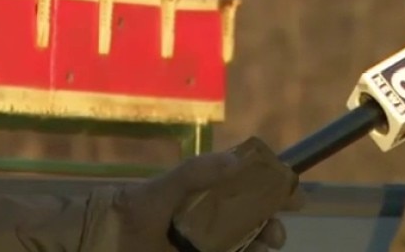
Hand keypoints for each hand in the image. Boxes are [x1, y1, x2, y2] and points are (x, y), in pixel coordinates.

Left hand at [112, 136, 304, 250]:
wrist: (109, 239)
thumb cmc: (137, 207)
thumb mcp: (166, 185)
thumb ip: (197, 171)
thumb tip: (236, 161)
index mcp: (210, 192)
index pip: (252, 188)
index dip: (276, 191)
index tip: (296, 198)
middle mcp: (215, 218)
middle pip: (257, 222)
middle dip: (274, 226)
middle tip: (275, 233)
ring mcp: (210, 243)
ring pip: (249, 245)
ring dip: (262, 246)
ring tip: (262, 248)